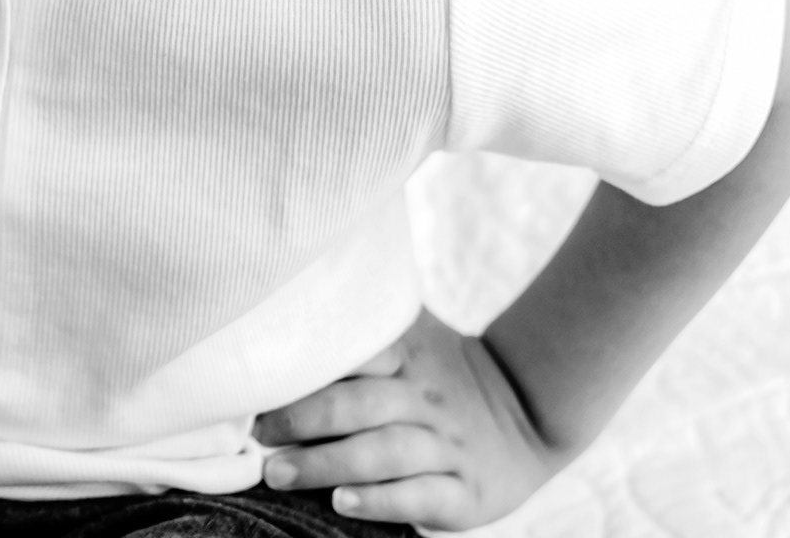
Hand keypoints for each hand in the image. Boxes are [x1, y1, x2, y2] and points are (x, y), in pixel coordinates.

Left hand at [253, 310, 562, 529]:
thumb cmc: (445, 370)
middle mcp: (427, 399)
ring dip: (327, 464)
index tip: (259, 375)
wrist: (530, 410)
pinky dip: (380, 502)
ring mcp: (447, 447)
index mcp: (409, 355)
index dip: (307, 366)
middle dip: (303, 419)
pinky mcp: (465, 493)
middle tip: (258, 431)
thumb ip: (363, 315)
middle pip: (360, 405)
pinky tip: (342, 504)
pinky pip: (421, 497)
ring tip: (278, 474)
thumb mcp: (414, 332)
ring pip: (385, 453)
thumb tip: (295, 284)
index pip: (355, 353)